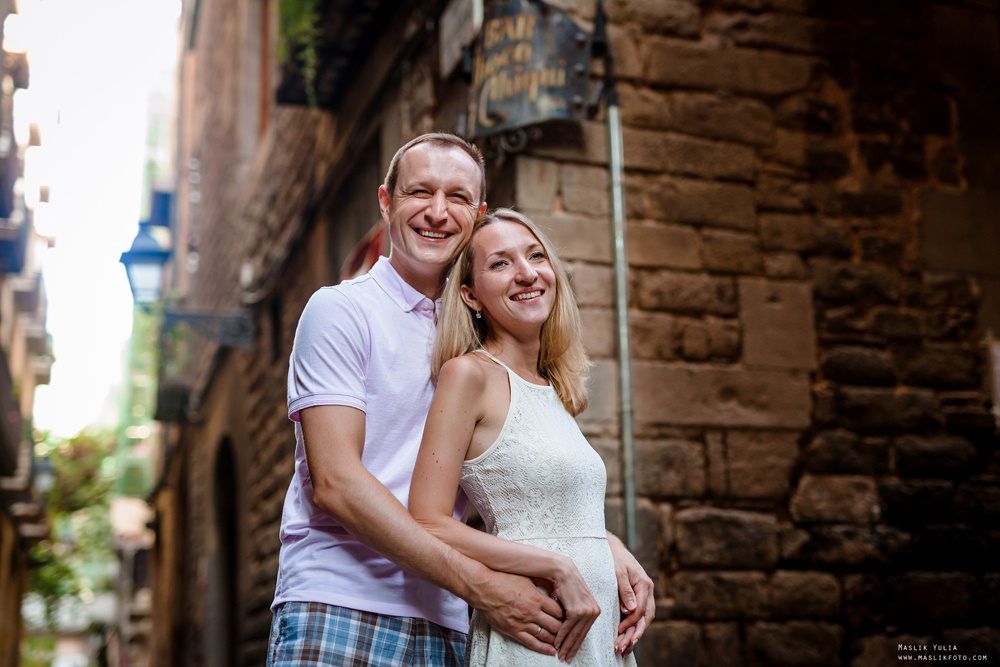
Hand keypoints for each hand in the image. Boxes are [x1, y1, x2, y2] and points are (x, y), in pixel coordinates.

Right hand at [473, 569, 562, 656]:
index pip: (560, 611)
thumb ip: (540, 586)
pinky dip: (544, 648)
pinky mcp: (513, 630)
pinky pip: (532, 643)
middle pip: (556, 625)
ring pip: (546, 636)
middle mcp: (532, 612)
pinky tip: (551, 651)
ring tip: (562, 642)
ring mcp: (523, 623)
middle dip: (564, 629)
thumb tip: (552, 587)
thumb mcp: (526, 578)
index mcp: (537, 598)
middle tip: (569, 631)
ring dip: (556, 640)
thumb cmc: (503, 579)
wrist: (483, 587)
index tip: (571, 617)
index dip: (568, 615)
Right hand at [547, 557, 601, 662]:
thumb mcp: (574, 600)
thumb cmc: (565, 585)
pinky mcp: (578, 610)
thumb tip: (571, 628)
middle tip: (565, 659)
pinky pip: (568, 627)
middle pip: (581, 635)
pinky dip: (562, 636)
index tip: (570, 653)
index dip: (577, 643)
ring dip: (567, 646)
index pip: (585, 631)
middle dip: (572, 648)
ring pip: (575, 633)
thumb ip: (576, 613)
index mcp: (594, 609)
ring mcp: (586, 611)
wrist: (561, 571)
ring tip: (560, 655)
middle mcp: (593, 611)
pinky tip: (556, 643)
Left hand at [607, 533, 653, 655]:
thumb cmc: (614, 558)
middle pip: (645, 618)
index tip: (619, 631)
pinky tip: (626, 639)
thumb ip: (625, 590)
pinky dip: (633, 628)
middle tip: (623, 646)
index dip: (631, 622)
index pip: (641, 609)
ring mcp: (644, 595)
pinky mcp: (637, 598)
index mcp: (645, 584)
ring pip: (643, 619)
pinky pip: (638, 616)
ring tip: (624, 648)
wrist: (613, 548)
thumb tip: (631, 609)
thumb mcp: (618, 571)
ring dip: (634, 634)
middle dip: (635, 634)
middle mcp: (647, 591)